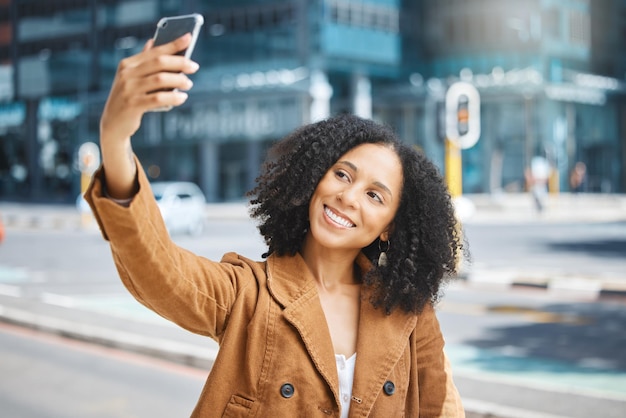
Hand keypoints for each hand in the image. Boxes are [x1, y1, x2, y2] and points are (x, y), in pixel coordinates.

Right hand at [99, 33, 199, 198]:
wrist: (113, 124)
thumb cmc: (129, 98)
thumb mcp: (132, 79)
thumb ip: (143, 62)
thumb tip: (153, 42)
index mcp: (128, 64)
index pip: (154, 51)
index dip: (172, 44)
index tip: (188, 38)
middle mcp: (126, 74)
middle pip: (159, 62)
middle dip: (179, 63)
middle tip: (194, 67)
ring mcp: (129, 89)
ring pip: (160, 79)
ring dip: (179, 80)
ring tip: (189, 84)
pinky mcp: (133, 105)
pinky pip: (158, 98)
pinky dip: (173, 97)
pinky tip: (182, 97)